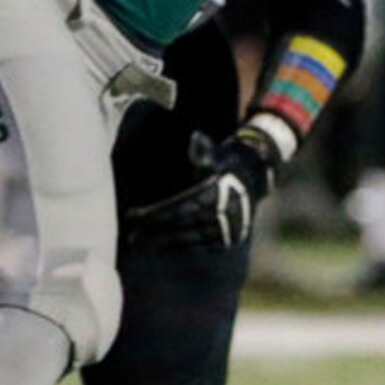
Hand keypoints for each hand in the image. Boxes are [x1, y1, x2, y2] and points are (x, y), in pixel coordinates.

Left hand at [121, 126, 279, 250]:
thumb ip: (203, 149)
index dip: (155, 214)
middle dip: (155, 231)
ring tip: (139, 244)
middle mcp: (225, 212)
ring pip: (190, 239)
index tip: (132, 216)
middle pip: (183, 225)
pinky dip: (180, 246)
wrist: (255, 180)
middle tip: (130, 237)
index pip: (180, 206)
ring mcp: (230, 229)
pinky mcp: (230, 240)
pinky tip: (160, 246)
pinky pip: (200, 245)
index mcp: (218, 191)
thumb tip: (195, 138)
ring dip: (163, 243)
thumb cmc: (225, 164)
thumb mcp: (216, 153)